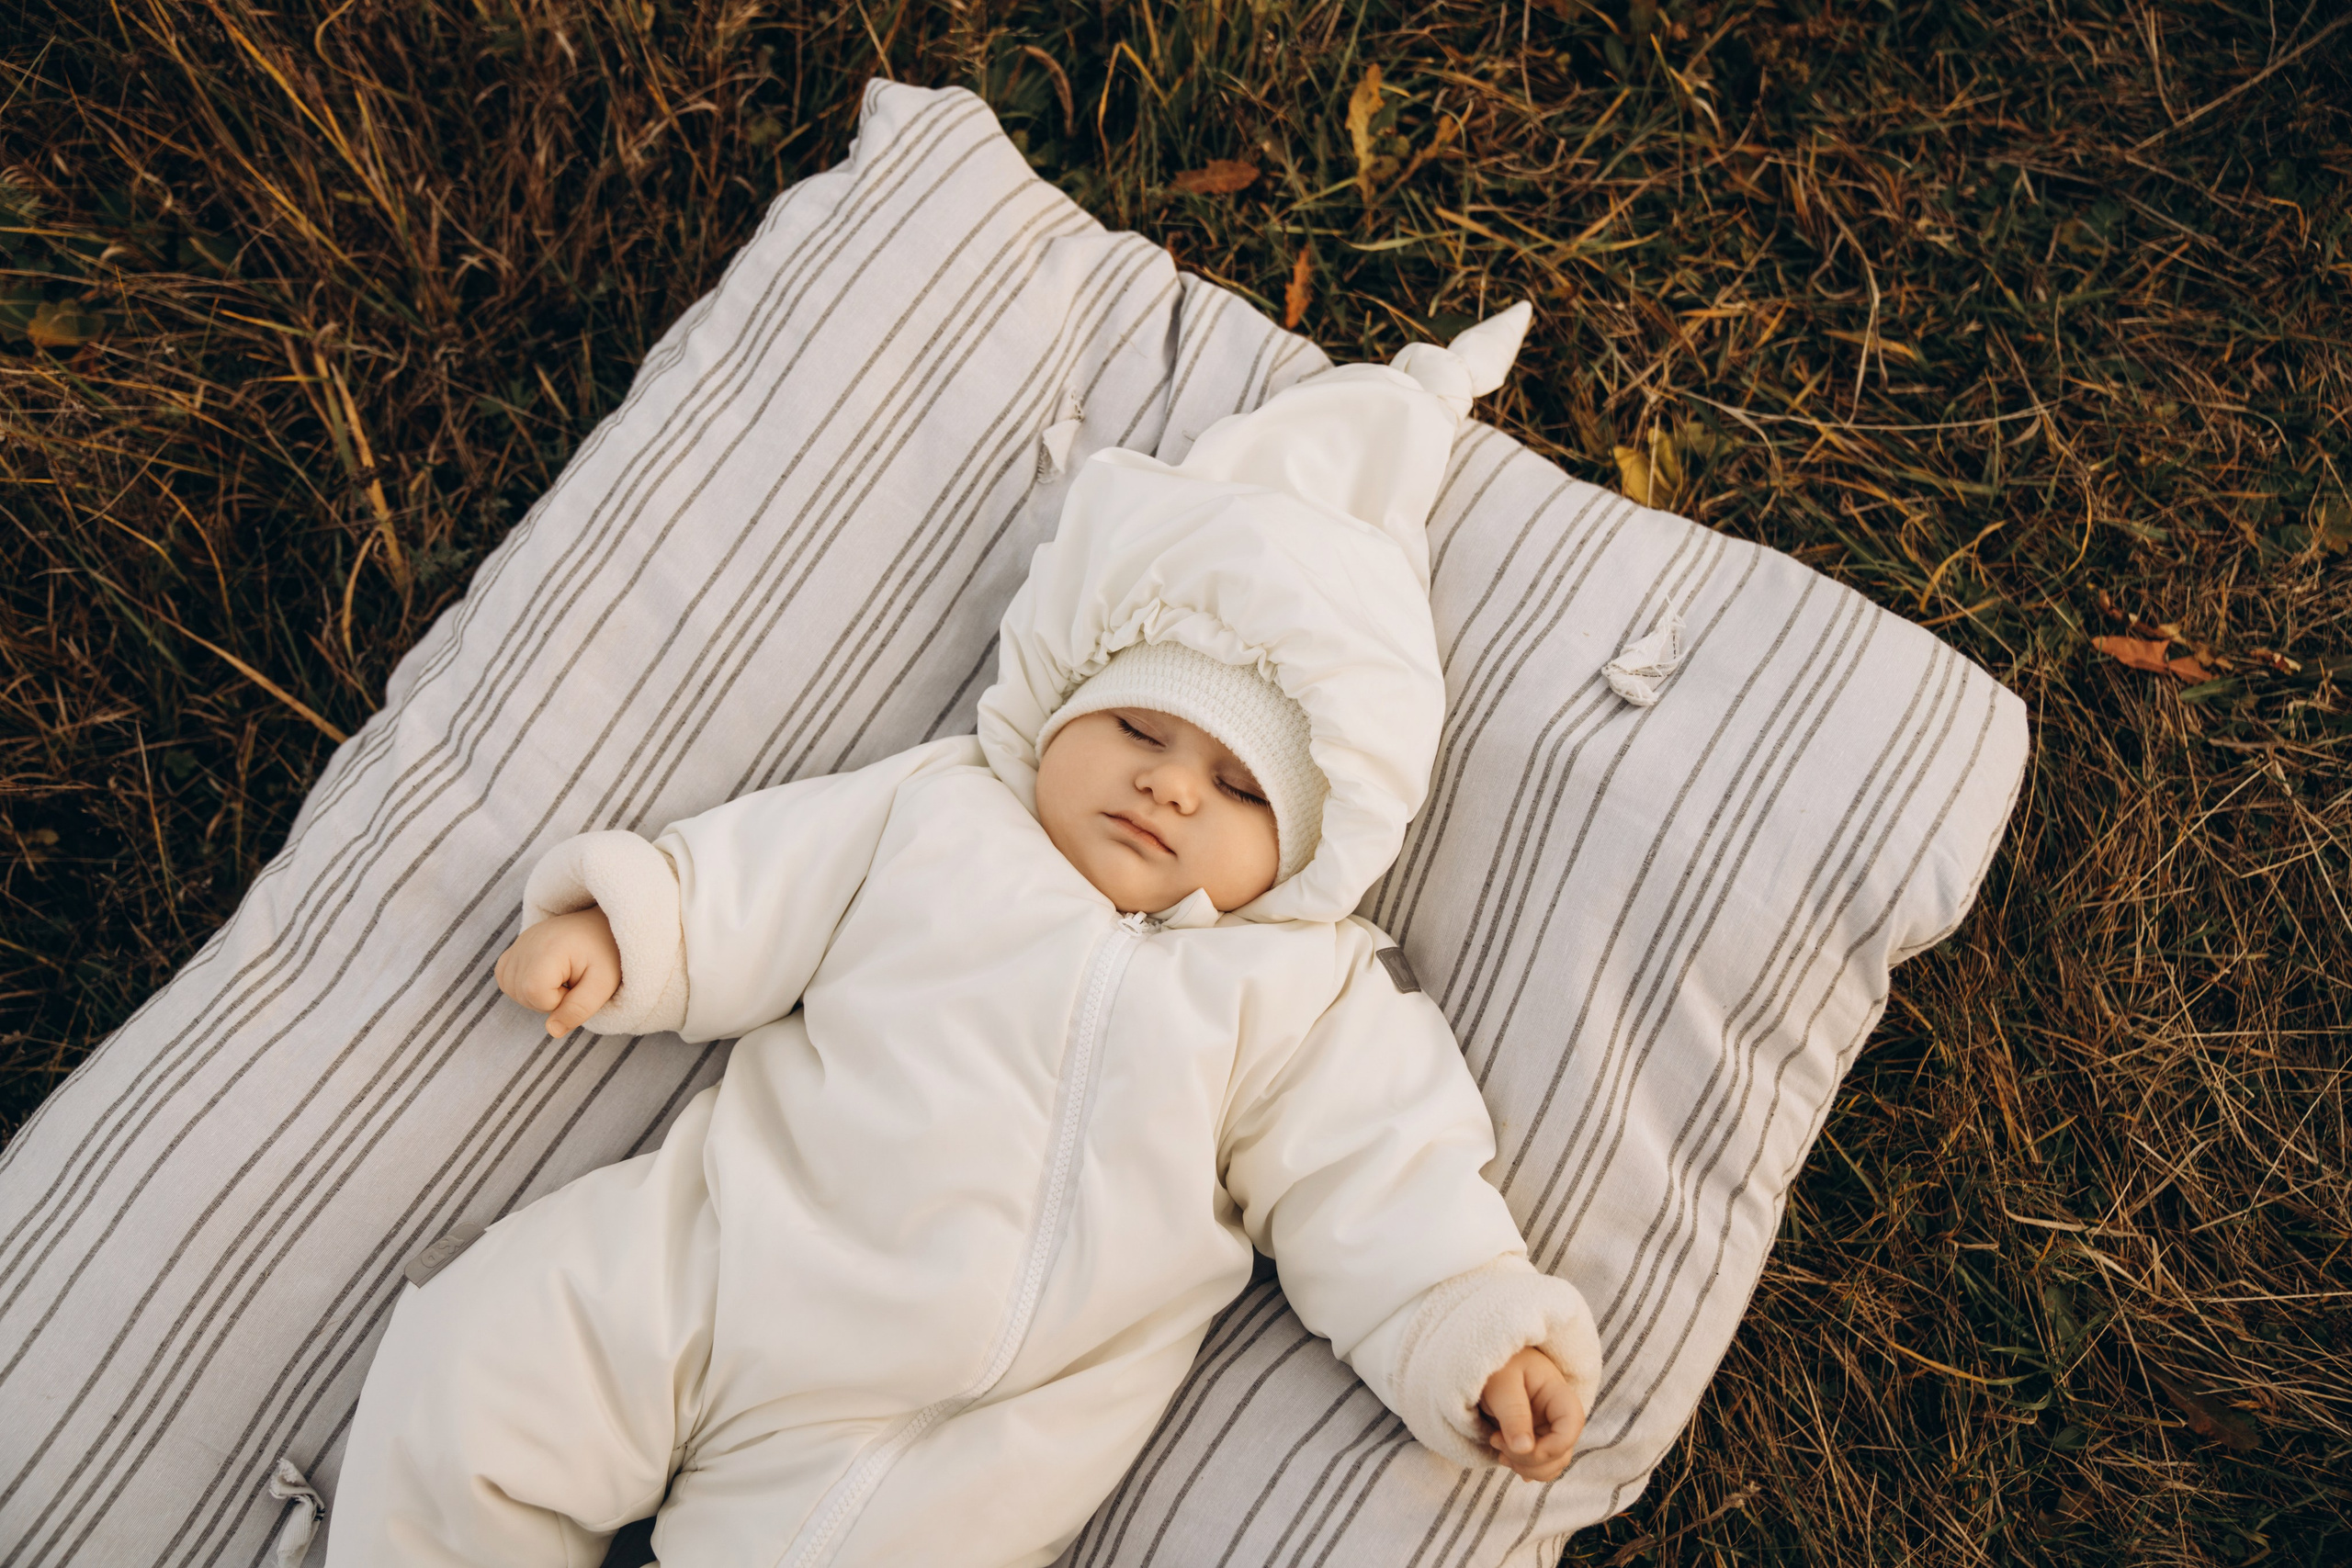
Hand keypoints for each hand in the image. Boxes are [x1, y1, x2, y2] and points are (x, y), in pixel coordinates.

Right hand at [494, 908, 620, 1035]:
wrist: (603, 927)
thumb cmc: (607, 955)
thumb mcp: (603, 984)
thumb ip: (579, 1009)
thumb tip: (552, 1031)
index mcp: (549, 948)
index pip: (536, 995)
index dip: (560, 1000)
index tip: (579, 984)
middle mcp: (527, 942)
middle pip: (522, 995)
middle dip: (550, 999)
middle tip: (573, 979)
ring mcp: (518, 943)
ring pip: (513, 990)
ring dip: (538, 993)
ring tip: (563, 975)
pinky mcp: (516, 946)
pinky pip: (506, 978)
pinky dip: (523, 985)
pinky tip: (546, 975)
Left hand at [1478, 1346, 1584, 1482]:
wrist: (1481, 1360)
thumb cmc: (1494, 1365)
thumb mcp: (1500, 1384)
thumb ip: (1513, 1414)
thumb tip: (1524, 1449)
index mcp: (1556, 1392)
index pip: (1573, 1424)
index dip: (1554, 1446)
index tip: (1521, 1447)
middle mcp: (1555, 1414)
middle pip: (1563, 1451)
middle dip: (1532, 1460)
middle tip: (1497, 1443)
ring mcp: (1546, 1427)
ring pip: (1552, 1463)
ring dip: (1526, 1467)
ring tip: (1498, 1449)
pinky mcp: (1533, 1437)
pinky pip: (1540, 1463)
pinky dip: (1524, 1467)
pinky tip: (1505, 1457)